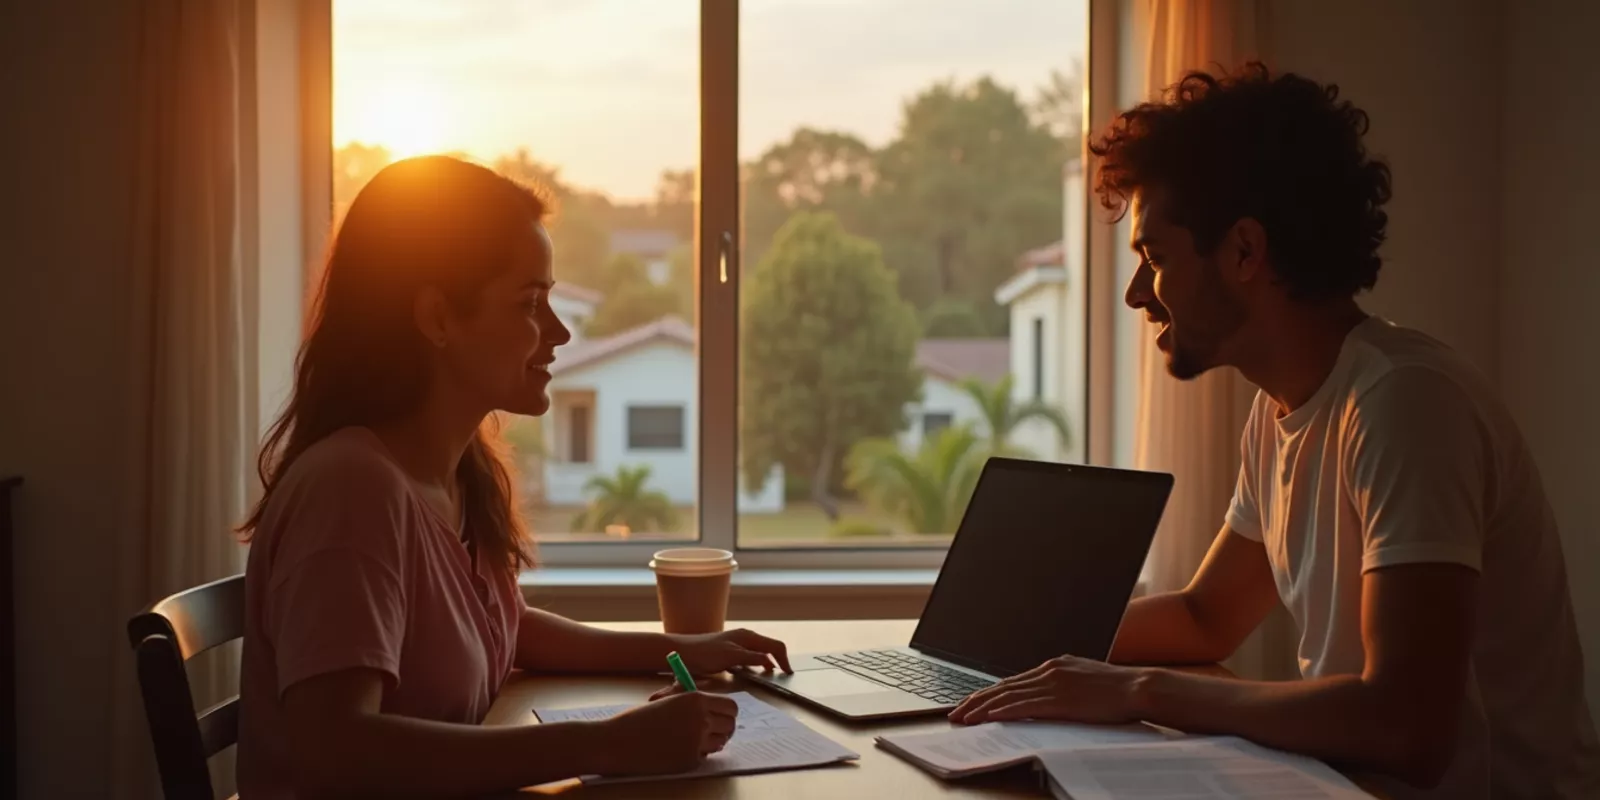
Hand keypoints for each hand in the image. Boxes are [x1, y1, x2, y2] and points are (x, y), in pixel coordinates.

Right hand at [592, 692, 738, 776]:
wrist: (617, 742)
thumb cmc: (637, 719)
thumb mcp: (667, 701)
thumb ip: (690, 702)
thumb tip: (711, 705)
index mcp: (695, 699)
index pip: (731, 706)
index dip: (727, 712)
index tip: (721, 716)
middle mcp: (701, 719)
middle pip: (731, 725)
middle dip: (724, 728)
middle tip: (713, 730)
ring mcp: (697, 742)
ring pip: (721, 742)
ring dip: (712, 741)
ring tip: (691, 739)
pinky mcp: (690, 761)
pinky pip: (704, 756)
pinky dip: (696, 754)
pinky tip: (677, 750)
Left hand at [669, 628, 792, 675]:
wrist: (681, 652)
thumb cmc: (704, 654)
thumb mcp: (731, 657)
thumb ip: (752, 658)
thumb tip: (771, 663)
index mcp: (748, 637)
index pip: (775, 645)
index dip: (784, 659)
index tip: (788, 674)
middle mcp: (745, 637)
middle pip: (769, 647)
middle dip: (778, 660)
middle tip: (782, 677)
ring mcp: (736, 643)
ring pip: (759, 652)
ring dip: (767, 662)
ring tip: (770, 677)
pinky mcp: (729, 651)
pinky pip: (749, 657)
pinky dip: (756, 664)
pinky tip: (752, 674)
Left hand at [949, 656, 1147, 725]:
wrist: (1139, 687)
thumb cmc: (1119, 690)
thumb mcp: (1086, 681)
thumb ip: (1065, 686)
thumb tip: (1050, 698)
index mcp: (1056, 666)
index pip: (1014, 681)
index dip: (990, 692)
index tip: (973, 702)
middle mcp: (1049, 670)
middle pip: (1003, 686)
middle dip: (976, 700)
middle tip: (955, 712)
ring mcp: (1052, 683)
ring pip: (1006, 696)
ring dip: (980, 708)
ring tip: (962, 718)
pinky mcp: (1057, 698)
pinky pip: (1020, 706)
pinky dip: (999, 712)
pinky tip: (985, 719)